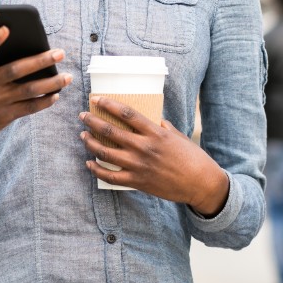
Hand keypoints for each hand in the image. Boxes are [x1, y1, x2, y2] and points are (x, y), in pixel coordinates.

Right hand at [0, 25, 70, 163]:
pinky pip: (29, 107)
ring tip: (68, 77)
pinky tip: (56, 94)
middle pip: (17, 70)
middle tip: (60, 53)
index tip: (6, 28)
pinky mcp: (5, 116)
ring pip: (29, 90)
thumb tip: (31, 54)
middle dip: (41, 60)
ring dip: (52, 83)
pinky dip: (45, 101)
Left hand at [79, 96, 229, 216]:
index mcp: (155, 132)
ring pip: (106, 153)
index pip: (127, 114)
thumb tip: (151, 120)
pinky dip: (97, 169)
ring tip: (83, 135)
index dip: (109, 105)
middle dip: (93, 121)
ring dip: (90, 142)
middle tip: (83, 116)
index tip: (97, 99)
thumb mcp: (178, 136)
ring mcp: (139, 165)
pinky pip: (110, 176)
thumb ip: (162, 127)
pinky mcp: (137, 182)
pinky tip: (89, 163)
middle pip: (111, 131)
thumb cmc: (191, 157)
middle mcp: (144, 147)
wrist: (199, 183)